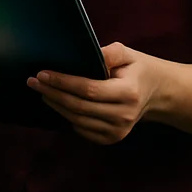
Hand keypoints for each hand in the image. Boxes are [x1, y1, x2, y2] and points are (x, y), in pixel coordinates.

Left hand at [28, 41, 165, 143]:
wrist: (158, 93)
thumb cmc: (138, 70)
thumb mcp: (128, 54)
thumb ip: (109, 53)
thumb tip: (87, 54)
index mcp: (129, 93)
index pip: (88, 89)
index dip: (63, 82)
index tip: (42, 74)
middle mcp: (125, 115)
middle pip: (79, 106)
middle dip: (52, 93)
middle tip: (33, 81)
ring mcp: (119, 130)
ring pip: (77, 120)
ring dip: (56, 105)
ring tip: (42, 91)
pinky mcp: (113, 138)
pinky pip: (83, 130)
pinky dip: (67, 118)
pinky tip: (58, 104)